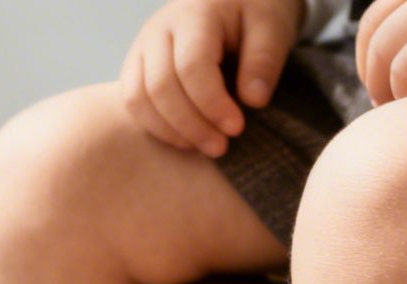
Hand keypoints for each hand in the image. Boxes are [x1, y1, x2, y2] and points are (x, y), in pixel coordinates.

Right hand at [123, 0, 303, 156]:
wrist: (233, 2)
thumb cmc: (255, 14)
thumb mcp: (273, 27)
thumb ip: (265, 60)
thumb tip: (254, 100)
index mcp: (194, 15)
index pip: (191, 66)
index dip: (212, 104)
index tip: (237, 128)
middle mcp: (159, 29)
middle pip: (160, 86)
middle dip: (191, 125)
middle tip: (222, 147)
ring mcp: (143, 47)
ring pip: (139, 98)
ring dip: (171, 131)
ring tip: (206, 146)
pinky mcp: (138, 65)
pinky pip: (134, 103)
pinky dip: (157, 128)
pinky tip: (188, 140)